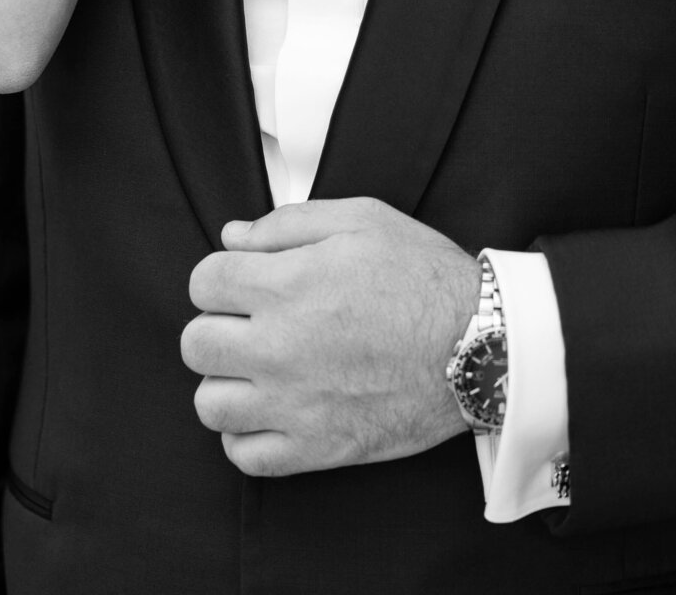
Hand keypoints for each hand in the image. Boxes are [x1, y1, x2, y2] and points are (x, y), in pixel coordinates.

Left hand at [181, 196, 480, 476]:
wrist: (480, 346)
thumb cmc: (424, 276)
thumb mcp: (362, 219)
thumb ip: (288, 222)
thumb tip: (233, 237)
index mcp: (288, 284)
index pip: (204, 282)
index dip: (221, 275)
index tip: (244, 280)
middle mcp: (280, 347)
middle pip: (196, 344)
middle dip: (217, 325)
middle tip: (250, 323)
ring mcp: (295, 404)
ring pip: (210, 403)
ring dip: (228, 382)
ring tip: (259, 368)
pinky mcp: (317, 449)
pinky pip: (245, 455)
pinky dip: (247, 435)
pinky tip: (271, 410)